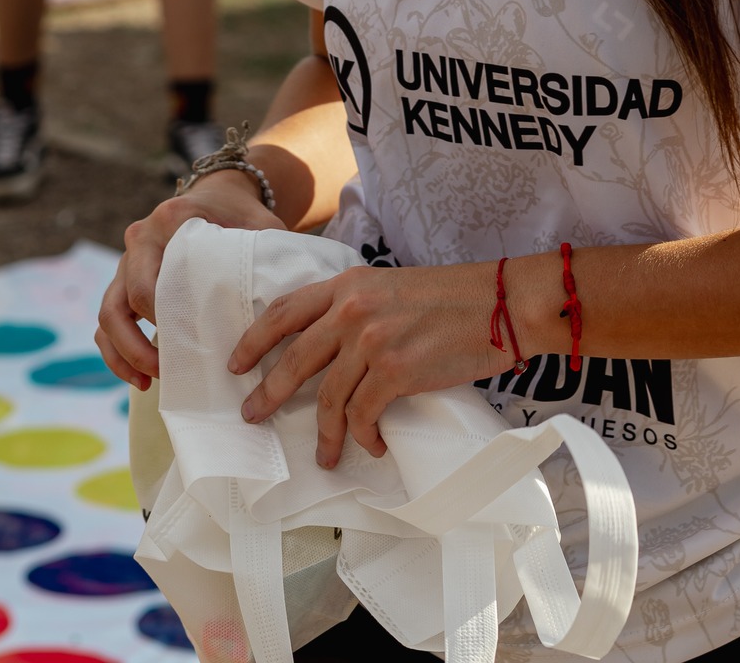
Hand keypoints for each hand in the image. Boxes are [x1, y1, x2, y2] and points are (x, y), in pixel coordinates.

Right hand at [95, 172, 285, 387]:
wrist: (221, 194)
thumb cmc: (241, 213)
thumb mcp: (258, 225)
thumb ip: (263, 252)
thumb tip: (275, 299)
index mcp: (169, 221)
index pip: (153, 278)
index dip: (165, 318)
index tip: (190, 343)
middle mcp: (140, 238)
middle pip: (123, 300)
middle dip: (139, 345)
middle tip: (168, 371)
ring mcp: (127, 260)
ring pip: (107, 315)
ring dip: (124, 354)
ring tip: (149, 383)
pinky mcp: (124, 280)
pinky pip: (107, 322)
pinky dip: (117, 353)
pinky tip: (140, 380)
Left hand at [227, 258, 514, 468]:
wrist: (503, 303)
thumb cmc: (455, 297)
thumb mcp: (393, 287)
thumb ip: (358, 307)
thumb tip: (330, 348)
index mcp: (350, 283)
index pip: (285, 310)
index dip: (254, 338)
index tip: (237, 363)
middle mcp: (353, 308)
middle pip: (293, 357)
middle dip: (268, 391)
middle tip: (252, 414)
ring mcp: (372, 339)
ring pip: (328, 397)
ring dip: (325, 433)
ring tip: (326, 455)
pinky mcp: (396, 370)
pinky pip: (363, 415)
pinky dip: (364, 437)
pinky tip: (374, 445)